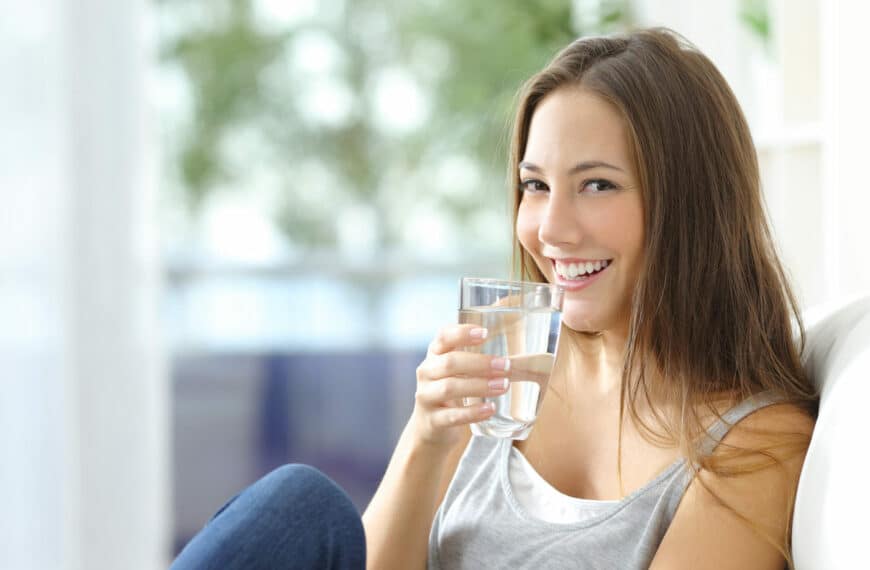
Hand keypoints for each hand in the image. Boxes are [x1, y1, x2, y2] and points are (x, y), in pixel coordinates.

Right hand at [410, 324, 511, 449]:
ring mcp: (426, 397)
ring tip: (504, 385)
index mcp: (434, 355)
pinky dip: (473, 412)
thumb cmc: (450, 391)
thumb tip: (518, 356)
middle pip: (449, 362)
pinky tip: (490, 409)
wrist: (429, 427)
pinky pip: (452, 416)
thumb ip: (476, 358)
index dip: (462, 333)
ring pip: (449, 388)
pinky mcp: (432, 421)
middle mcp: (426, 373)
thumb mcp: (456, 371)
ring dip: (479, 385)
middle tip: (506, 365)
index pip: (443, 337)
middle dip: (480, 363)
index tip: (485, 333)